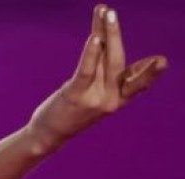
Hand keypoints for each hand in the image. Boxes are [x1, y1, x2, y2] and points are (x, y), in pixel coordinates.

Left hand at [28, 4, 166, 150]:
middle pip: (118, 61)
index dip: (148, 71)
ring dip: (104, 33)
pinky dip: (91, 52)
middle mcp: (110, 100)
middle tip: (113, 13)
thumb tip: (132, 61)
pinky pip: (87, 70)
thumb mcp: (96, 99)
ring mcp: (94, 98)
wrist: (48, 135)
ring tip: (104, 13)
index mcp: (118, 101)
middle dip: (116, 35)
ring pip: (104, 60)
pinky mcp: (76, 95)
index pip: (138, 83)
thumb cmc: (72, 113)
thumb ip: (111, 80)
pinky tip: (94, 37)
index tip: (160, 62)